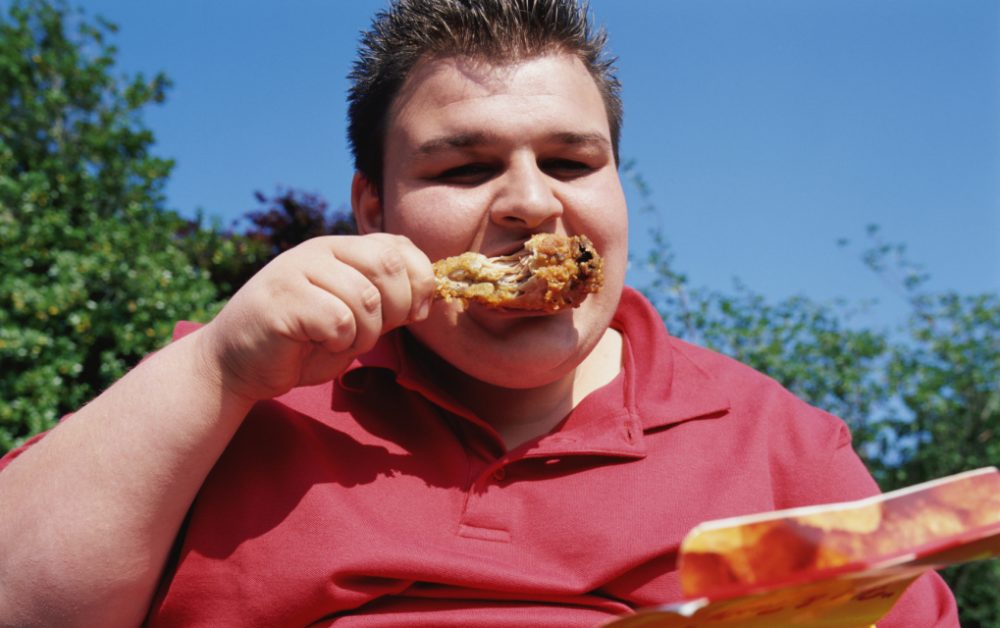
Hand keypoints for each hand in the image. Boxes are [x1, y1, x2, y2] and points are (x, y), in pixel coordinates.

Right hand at [197, 234, 433, 401]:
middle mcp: (320, 251)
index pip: (400, 246)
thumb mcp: (355, 317)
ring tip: (338, 341)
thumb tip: (428, 298)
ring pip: (366, 298)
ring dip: (364, 333)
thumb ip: (386, 301)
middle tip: (374, 333)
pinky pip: (338, 320)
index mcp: (342, 249)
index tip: (416, 313)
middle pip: (388, 265)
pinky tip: (315, 344)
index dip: (420, 280)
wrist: (236, 364)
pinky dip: (338, 342)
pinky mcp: (282, 299)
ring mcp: (297, 270)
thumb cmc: (302, 343)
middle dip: (397, 308)